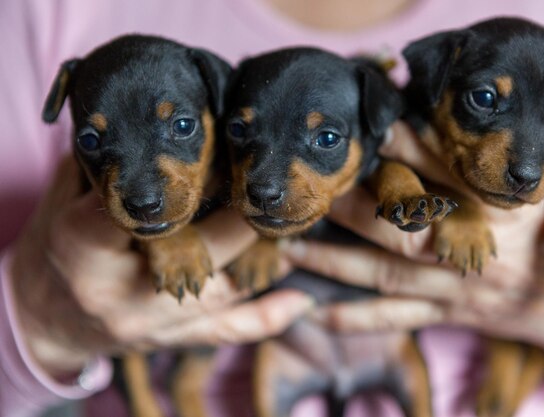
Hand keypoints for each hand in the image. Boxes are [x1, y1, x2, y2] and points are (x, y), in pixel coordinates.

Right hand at [9, 156, 313, 376]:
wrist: (47, 312)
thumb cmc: (60, 242)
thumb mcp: (69, 193)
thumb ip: (115, 167)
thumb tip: (178, 136)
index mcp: (83, 245)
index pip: (143, 207)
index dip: (188, 182)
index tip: (228, 161)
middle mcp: (120, 293)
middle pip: (200, 252)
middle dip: (243, 221)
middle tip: (273, 194)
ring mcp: (148, 325)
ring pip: (222, 293)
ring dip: (263, 262)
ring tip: (294, 235)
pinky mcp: (168, 341)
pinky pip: (225, 332)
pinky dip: (267, 317)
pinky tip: (301, 300)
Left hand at [282, 121, 543, 371]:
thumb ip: (542, 155)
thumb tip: (519, 118)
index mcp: (498, 209)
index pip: (443, 170)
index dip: (404, 146)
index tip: (368, 128)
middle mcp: (470, 247)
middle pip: (400, 224)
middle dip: (351, 208)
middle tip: (308, 193)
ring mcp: (456, 286)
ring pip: (386, 272)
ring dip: (335, 261)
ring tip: (291, 247)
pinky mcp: (451, 313)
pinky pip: (400, 318)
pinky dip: (361, 318)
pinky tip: (321, 315)